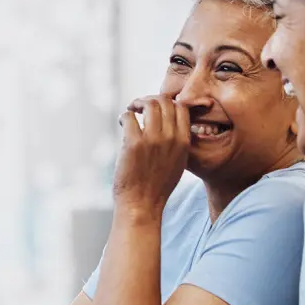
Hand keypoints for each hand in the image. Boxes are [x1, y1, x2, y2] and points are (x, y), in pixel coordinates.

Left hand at [112, 95, 189, 212]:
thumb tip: (166, 123)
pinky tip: (121, 121)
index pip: (181, 107)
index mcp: (183, 141)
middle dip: (150, 99)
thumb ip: (176, 141)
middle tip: (139, 106)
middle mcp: (171, 138)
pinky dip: (124, 116)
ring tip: (131, 110)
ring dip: (137, 103)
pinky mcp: (133, 144)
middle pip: (164, 102)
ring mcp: (152, 140)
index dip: (167, 102)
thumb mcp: (177, 162)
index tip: (156, 107)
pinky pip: (129, 117)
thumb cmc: (157, 185)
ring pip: (149, 105)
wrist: (142, 204)